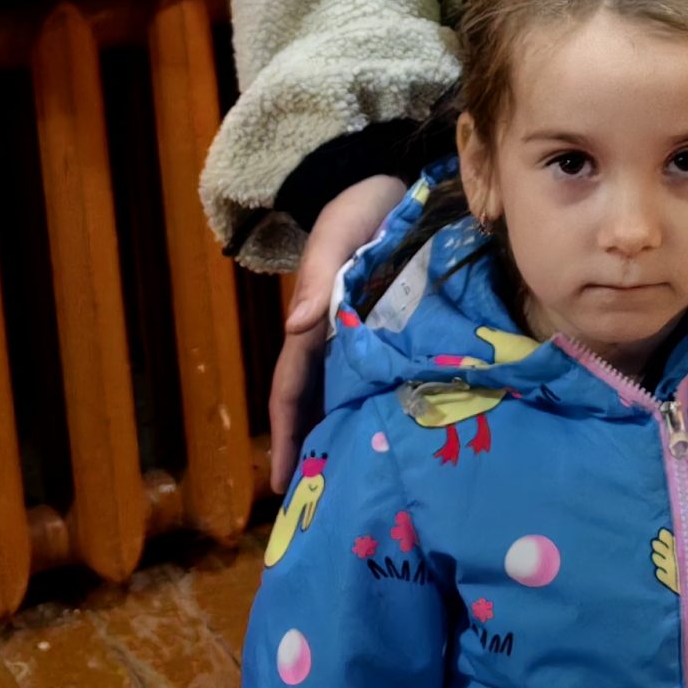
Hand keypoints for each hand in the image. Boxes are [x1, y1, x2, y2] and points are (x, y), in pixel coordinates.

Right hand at [268, 173, 407, 491]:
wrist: (394, 181)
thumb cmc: (358, 208)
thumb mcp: (337, 231)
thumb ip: (320, 273)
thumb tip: (296, 326)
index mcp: (316, 325)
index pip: (292, 390)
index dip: (286, 435)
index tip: (282, 483)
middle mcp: (337, 340)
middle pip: (320, 405)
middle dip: (316, 452)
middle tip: (325, 506)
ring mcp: (368, 337)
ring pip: (352, 397)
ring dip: (350, 436)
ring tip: (363, 485)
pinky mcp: (401, 329)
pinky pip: (388, 377)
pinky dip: (387, 407)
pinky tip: (406, 435)